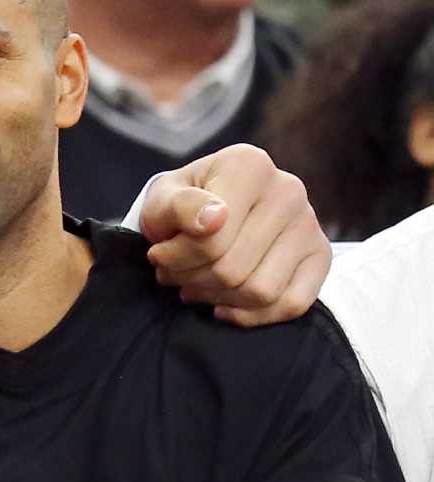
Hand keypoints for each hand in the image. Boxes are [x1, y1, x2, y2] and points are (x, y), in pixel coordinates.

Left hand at [139, 143, 328, 325]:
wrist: (204, 212)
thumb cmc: (180, 207)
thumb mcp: (162, 200)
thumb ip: (178, 206)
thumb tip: (214, 219)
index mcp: (249, 165)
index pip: (211, 239)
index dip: (175, 258)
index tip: (159, 254)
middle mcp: (288, 190)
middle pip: (233, 270)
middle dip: (191, 280)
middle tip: (173, 274)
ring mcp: (310, 223)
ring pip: (261, 291)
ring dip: (216, 299)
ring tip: (194, 284)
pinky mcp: (320, 255)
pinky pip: (292, 304)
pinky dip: (252, 315)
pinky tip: (224, 304)